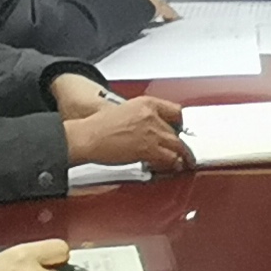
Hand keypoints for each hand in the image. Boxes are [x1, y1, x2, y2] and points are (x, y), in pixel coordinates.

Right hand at [60, 87, 188, 173]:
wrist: (87, 137)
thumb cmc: (99, 128)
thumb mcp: (125, 112)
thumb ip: (143, 117)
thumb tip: (153, 129)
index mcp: (147, 103)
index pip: (177, 111)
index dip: (181, 124)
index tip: (182, 132)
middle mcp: (152, 115)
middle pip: (177, 131)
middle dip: (180, 143)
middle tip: (182, 151)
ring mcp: (152, 132)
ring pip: (177, 146)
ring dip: (180, 156)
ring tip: (181, 162)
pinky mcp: (149, 149)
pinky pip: (169, 158)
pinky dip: (172, 164)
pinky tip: (171, 167)